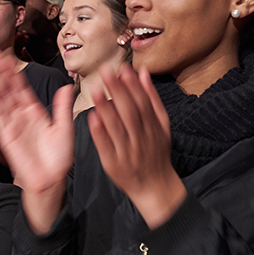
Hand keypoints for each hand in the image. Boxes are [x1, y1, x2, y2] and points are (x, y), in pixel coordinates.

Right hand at [0, 56, 74, 233]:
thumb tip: (67, 87)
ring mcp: (13, 126)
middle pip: (8, 90)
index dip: (14, 74)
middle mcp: (22, 117)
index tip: (6, 59)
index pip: (21, 88)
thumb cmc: (58, 159)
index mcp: (35, 112)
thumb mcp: (65, 129)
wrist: (51, 180)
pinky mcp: (7, 137)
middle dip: (0, 74)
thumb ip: (62, 107)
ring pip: (1, 101)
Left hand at [88, 65, 184, 227]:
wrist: (154, 186)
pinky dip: (100, 132)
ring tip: (94, 90)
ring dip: (105, 108)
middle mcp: (141, 138)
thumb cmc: (155, 152)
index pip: (142, 102)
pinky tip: (92, 118)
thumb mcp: (161, 125)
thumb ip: (152, 99)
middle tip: (104, 72)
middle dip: (117, 91)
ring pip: (116, 128)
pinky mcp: (113, 163)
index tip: (122, 68)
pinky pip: (106, 146)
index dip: (132, 85)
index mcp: (154, 127)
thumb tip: (144, 73)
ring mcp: (127, 151)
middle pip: (129, 111)